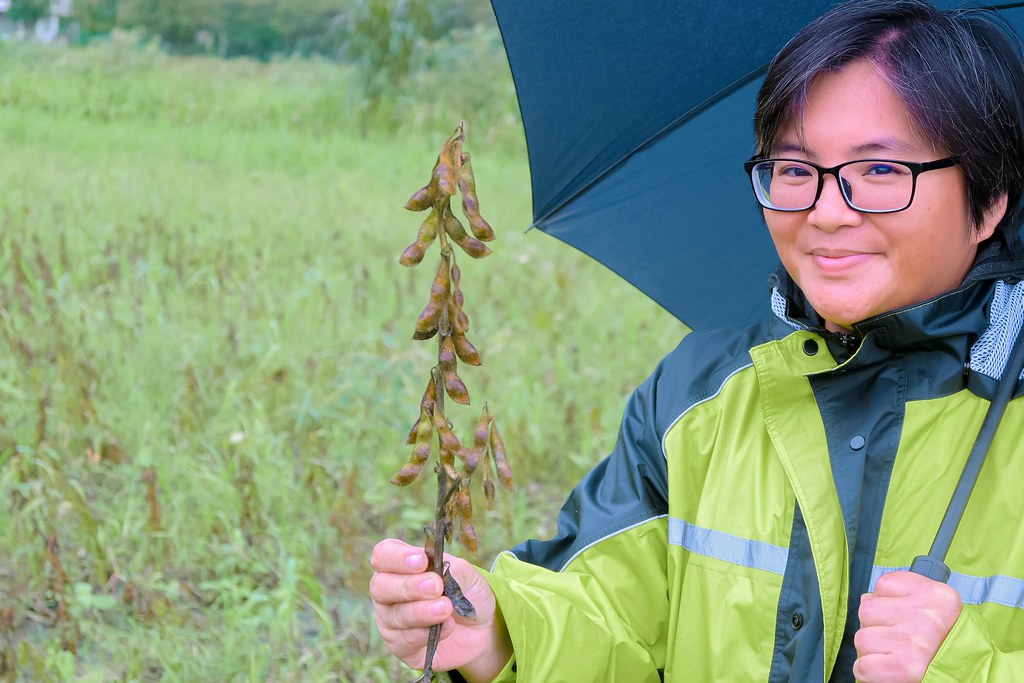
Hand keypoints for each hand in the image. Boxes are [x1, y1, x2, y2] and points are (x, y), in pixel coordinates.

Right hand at [369, 538, 511, 681]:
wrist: (480, 625)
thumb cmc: (465, 591)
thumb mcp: (465, 573)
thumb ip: (450, 570)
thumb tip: (436, 575)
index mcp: (399, 565)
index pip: (383, 555)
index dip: (397, 557)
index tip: (422, 561)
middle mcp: (388, 592)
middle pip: (381, 587)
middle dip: (408, 586)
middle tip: (435, 586)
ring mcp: (391, 621)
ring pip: (396, 616)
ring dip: (421, 611)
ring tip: (445, 607)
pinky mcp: (401, 647)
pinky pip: (406, 641)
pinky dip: (427, 633)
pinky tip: (447, 626)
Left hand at [853, 570, 962, 681]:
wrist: (974, 675)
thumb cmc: (948, 641)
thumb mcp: (937, 607)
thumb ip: (903, 595)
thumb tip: (867, 599)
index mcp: (935, 595)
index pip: (883, 585)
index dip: (886, 602)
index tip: (901, 615)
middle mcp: (924, 616)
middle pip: (867, 611)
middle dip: (876, 627)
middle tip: (898, 639)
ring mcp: (912, 642)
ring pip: (862, 638)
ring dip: (873, 651)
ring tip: (896, 655)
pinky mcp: (901, 669)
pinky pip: (863, 665)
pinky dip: (870, 671)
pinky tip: (890, 669)